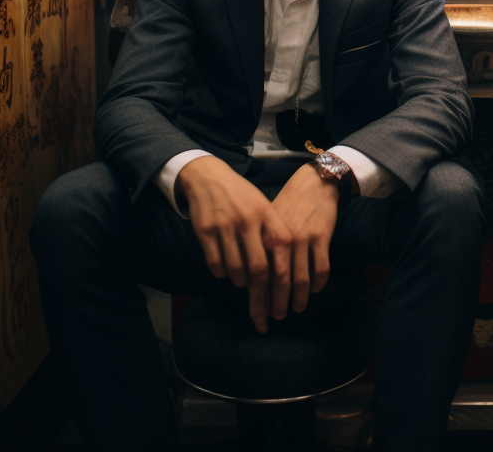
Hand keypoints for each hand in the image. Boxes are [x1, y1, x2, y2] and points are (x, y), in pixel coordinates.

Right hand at [178, 156, 292, 334]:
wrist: (209, 177)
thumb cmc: (243, 197)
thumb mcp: (264, 208)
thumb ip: (274, 234)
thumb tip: (284, 272)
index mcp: (268, 214)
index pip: (281, 253)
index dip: (285, 281)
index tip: (286, 303)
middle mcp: (249, 220)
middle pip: (259, 269)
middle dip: (262, 298)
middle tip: (264, 316)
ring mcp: (226, 226)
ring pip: (236, 271)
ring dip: (241, 283)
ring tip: (244, 284)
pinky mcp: (206, 231)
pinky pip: (216, 265)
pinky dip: (222, 274)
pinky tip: (225, 271)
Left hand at [270, 163, 340, 314]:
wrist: (313, 182)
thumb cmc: (288, 204)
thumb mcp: (268, 224)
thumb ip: (260, 249)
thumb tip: (251, 280)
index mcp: (265, 238)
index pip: (259, 277)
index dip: (258, 301)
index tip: (258, 318)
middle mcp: (282, 240)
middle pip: (279, 283)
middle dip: (277, 305)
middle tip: (278, 318)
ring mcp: (303, 239)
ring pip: (301, 280)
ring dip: (299, 299)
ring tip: (298, 308)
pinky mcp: (322, 236)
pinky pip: (321, 268)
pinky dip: (318, 283)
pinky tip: (316, 289)